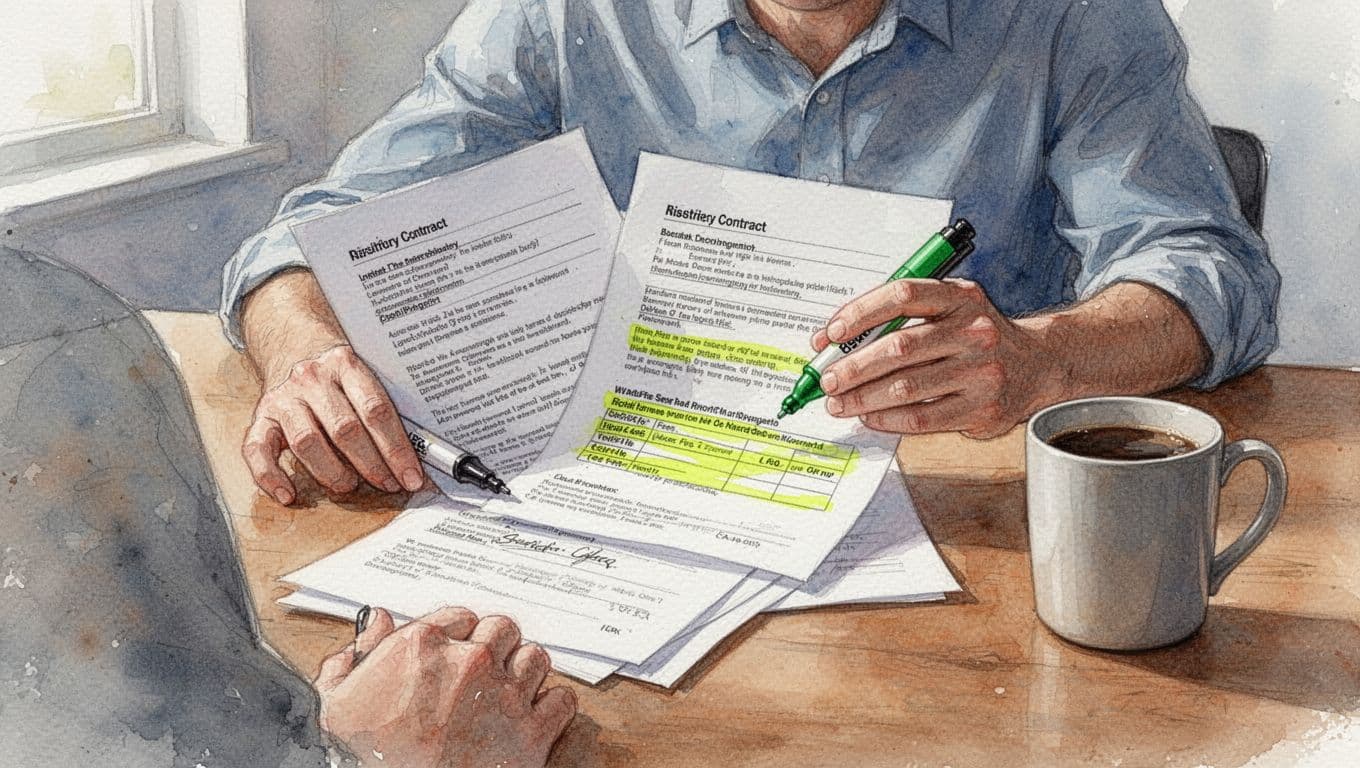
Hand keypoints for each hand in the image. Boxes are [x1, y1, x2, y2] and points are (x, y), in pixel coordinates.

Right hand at [242, 343, 424, 502]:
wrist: (293, 340)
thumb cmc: (338, 370)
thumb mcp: (363, 372)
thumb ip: (382, 406)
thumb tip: (420, 452)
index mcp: (346, 364)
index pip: (376, 410)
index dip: (396, 448)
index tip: (411, 476)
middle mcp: (311, 378)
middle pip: (345, 428)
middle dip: (371, 464)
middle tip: (388, 485)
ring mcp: (284, 397)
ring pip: (307, 441)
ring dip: (332, 472)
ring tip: (350, 486)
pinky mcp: (261, 415)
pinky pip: (256, 449)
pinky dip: (270, 476)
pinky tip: (287, 495)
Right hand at [315, 608, 577, 767]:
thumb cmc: (364, 757)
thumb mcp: (337, 704)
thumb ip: (354, 655)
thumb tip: (375, 621)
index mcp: (422, 646)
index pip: (461, 616)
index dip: (461, 634)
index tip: (457, 651)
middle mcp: (469, 661)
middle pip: (503, 629)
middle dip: (497, 647)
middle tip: (486, 670)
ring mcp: (503, 695)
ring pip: (536, 658)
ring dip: (526, 672)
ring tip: (510, 691)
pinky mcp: (529, 732)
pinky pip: (561, 700)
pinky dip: (553, 707)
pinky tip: (535, 716)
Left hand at [813, 278, 1056, 438]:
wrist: (1038, 365)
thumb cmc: (976, 337)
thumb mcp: (949, 310)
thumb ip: (900, 319)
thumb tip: (835, 341)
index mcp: (960, 297)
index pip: (902, 296)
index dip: (860, 313)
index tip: (830, 334)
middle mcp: (974, 331)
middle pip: (899, 348)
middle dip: (853, 367)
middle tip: (826, 380)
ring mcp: (981, 372)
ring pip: (906, 387)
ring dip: (863, 398)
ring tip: (838, 403)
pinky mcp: (982, 409)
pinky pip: (922, 417)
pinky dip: (887, 419)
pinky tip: (869, 416)